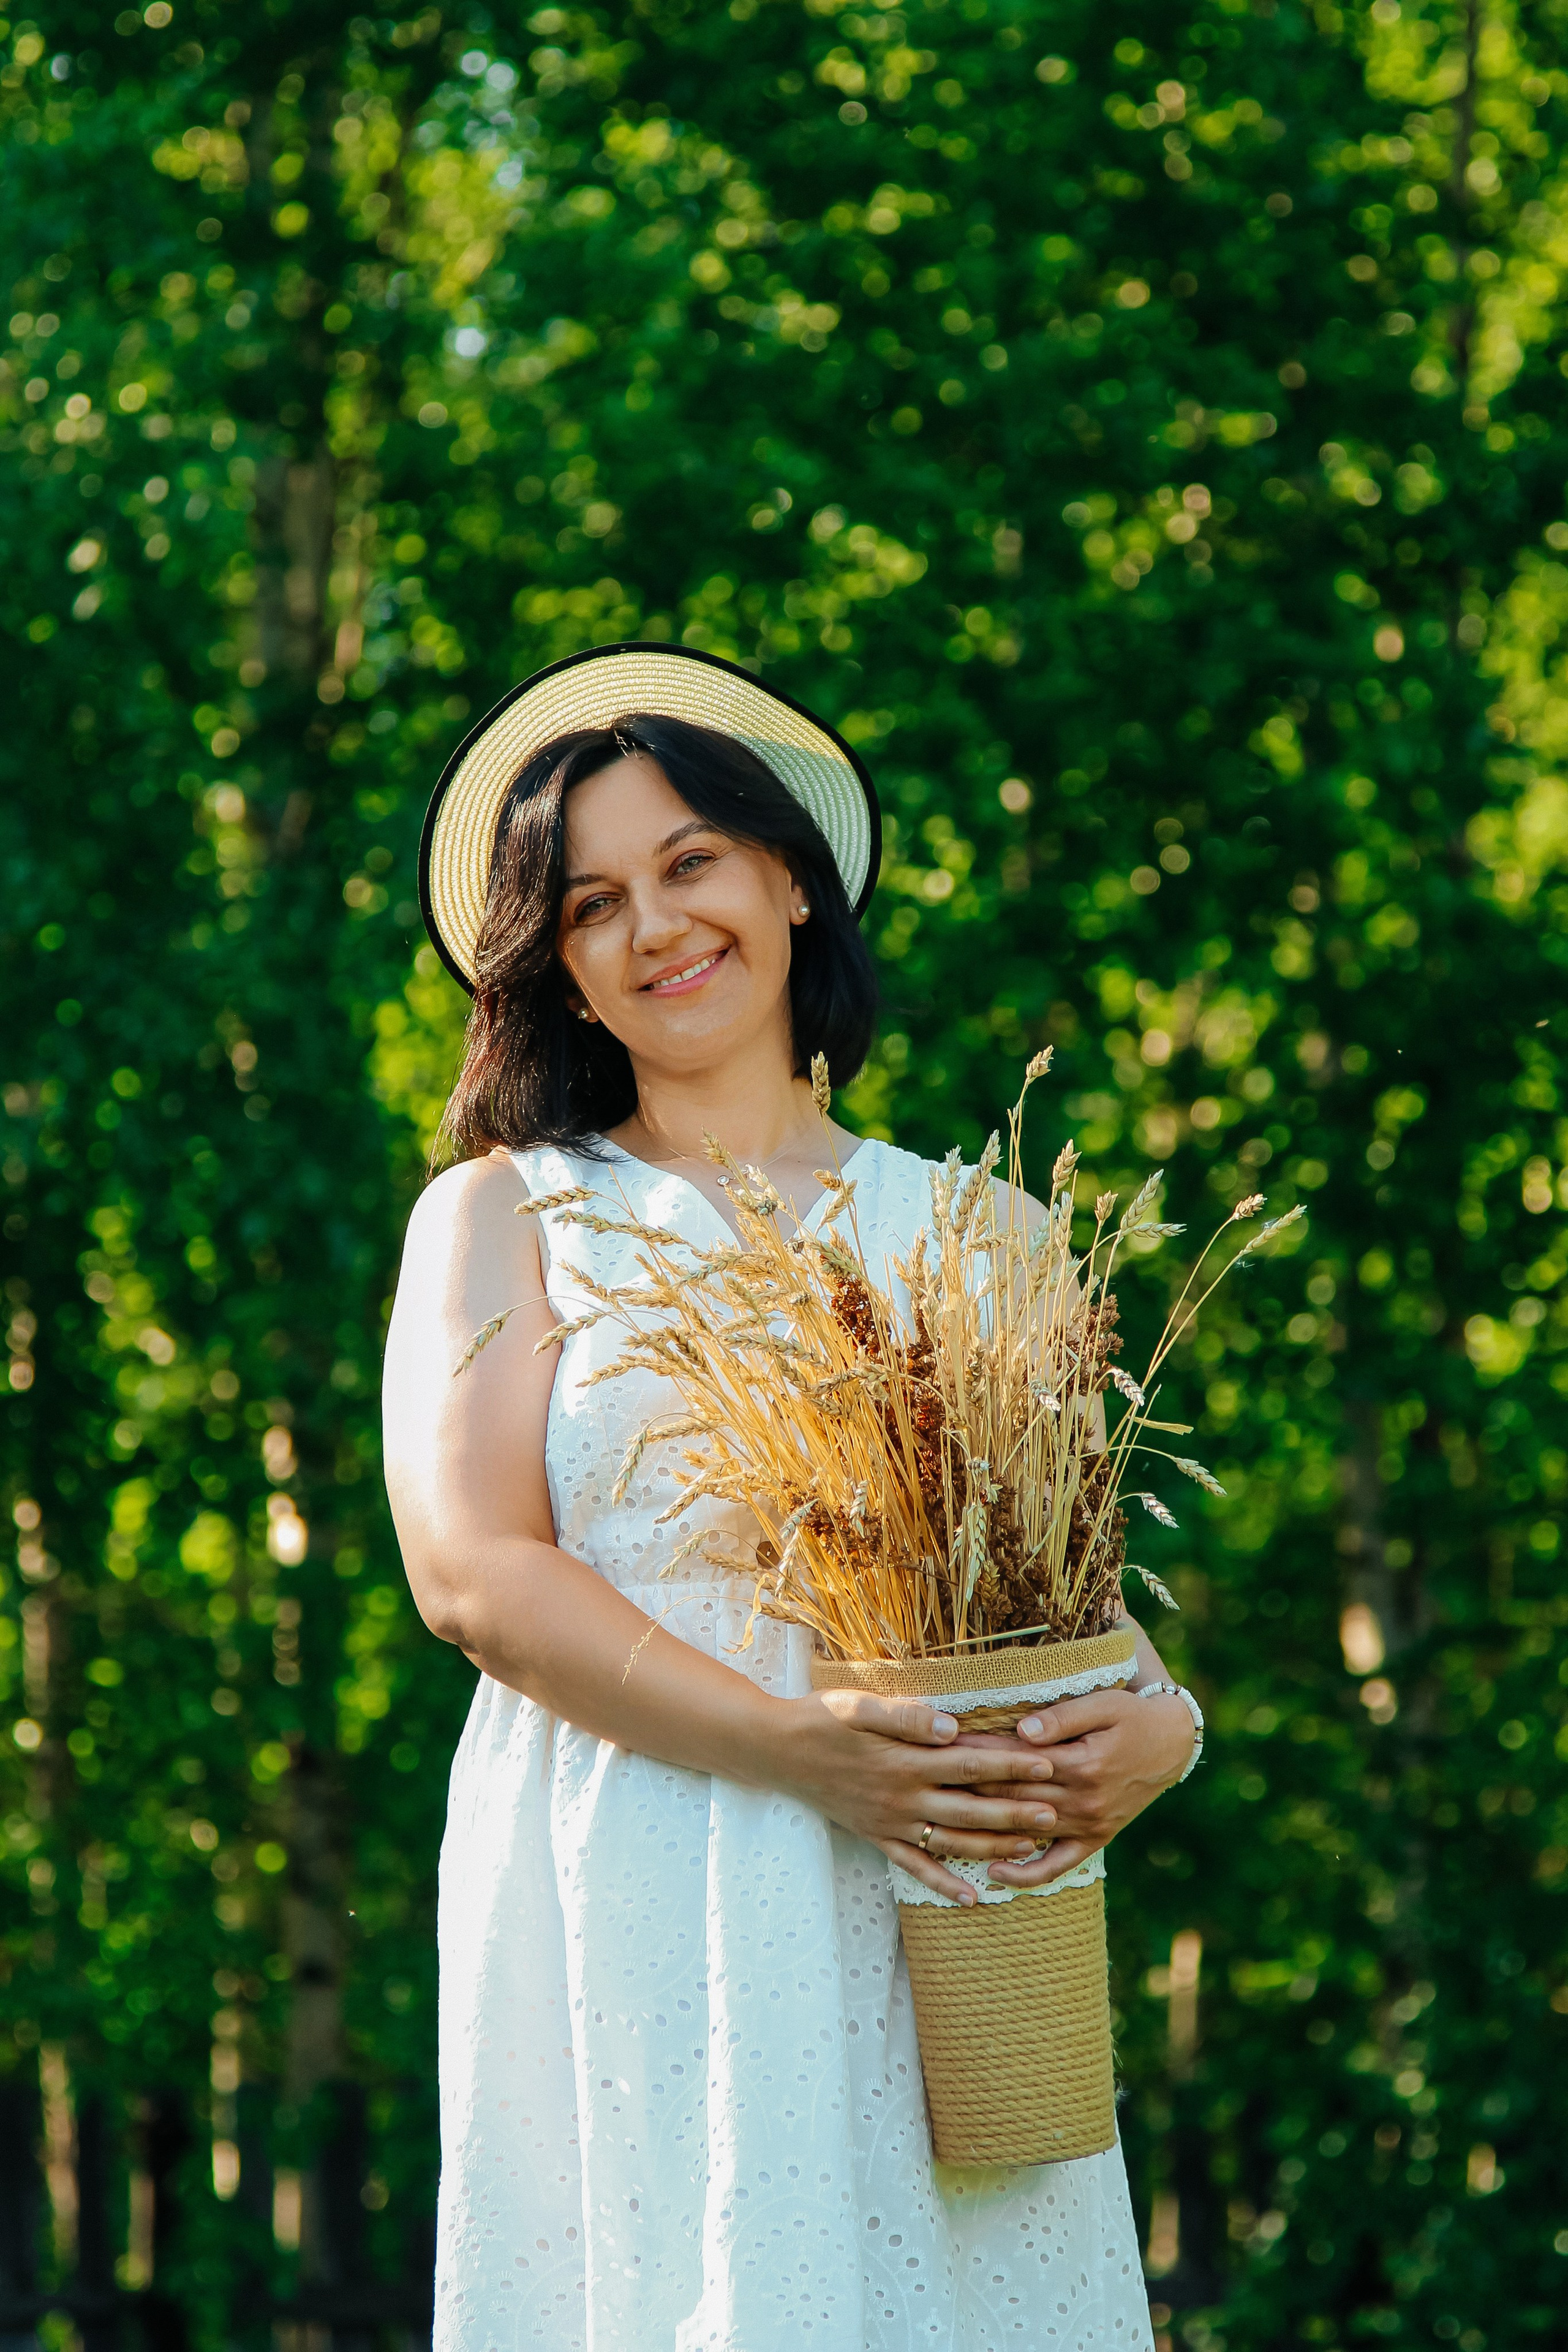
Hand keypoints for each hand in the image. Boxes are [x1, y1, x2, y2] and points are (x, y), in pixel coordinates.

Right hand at [764, 1690, 1061, 1904]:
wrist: (775, 1751)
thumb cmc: (819, 1719)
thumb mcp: (858, 1706)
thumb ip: (906, 1717)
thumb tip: (951, 1728)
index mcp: (904, 1761)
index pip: (969, 1763)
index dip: (1010, 1765)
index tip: (1047, 1765)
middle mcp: (902, 1797)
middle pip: (970, 1808)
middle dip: (1015, 1811)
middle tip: (1056, 1813)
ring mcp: (889, 1822)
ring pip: (950, 1841)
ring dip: (992, 1846)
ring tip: (1030, 1847)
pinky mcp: (875, 1836)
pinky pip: (914, 1867)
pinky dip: (942, 1883)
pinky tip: (971, 1897)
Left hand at [957, 1687, 1195, 1890]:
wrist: (1170, 1745)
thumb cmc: (1130, 1716)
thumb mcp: (1103, 1704)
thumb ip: (1063, 1718)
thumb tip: (1023, 1731)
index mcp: (1082, 1764)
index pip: (1017, 1761)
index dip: (978, 1754)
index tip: (942, 1748)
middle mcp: (1084, 1800)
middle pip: (1015, 1796)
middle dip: (970, 1788)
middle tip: (930, 1783)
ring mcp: (1089, 1825)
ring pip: (1027, 1829)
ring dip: (986, 1828)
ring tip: (944, 1823)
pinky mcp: (1095, 1840)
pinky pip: (1057, 1865)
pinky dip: (1027, 1874)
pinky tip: (995, 1873)